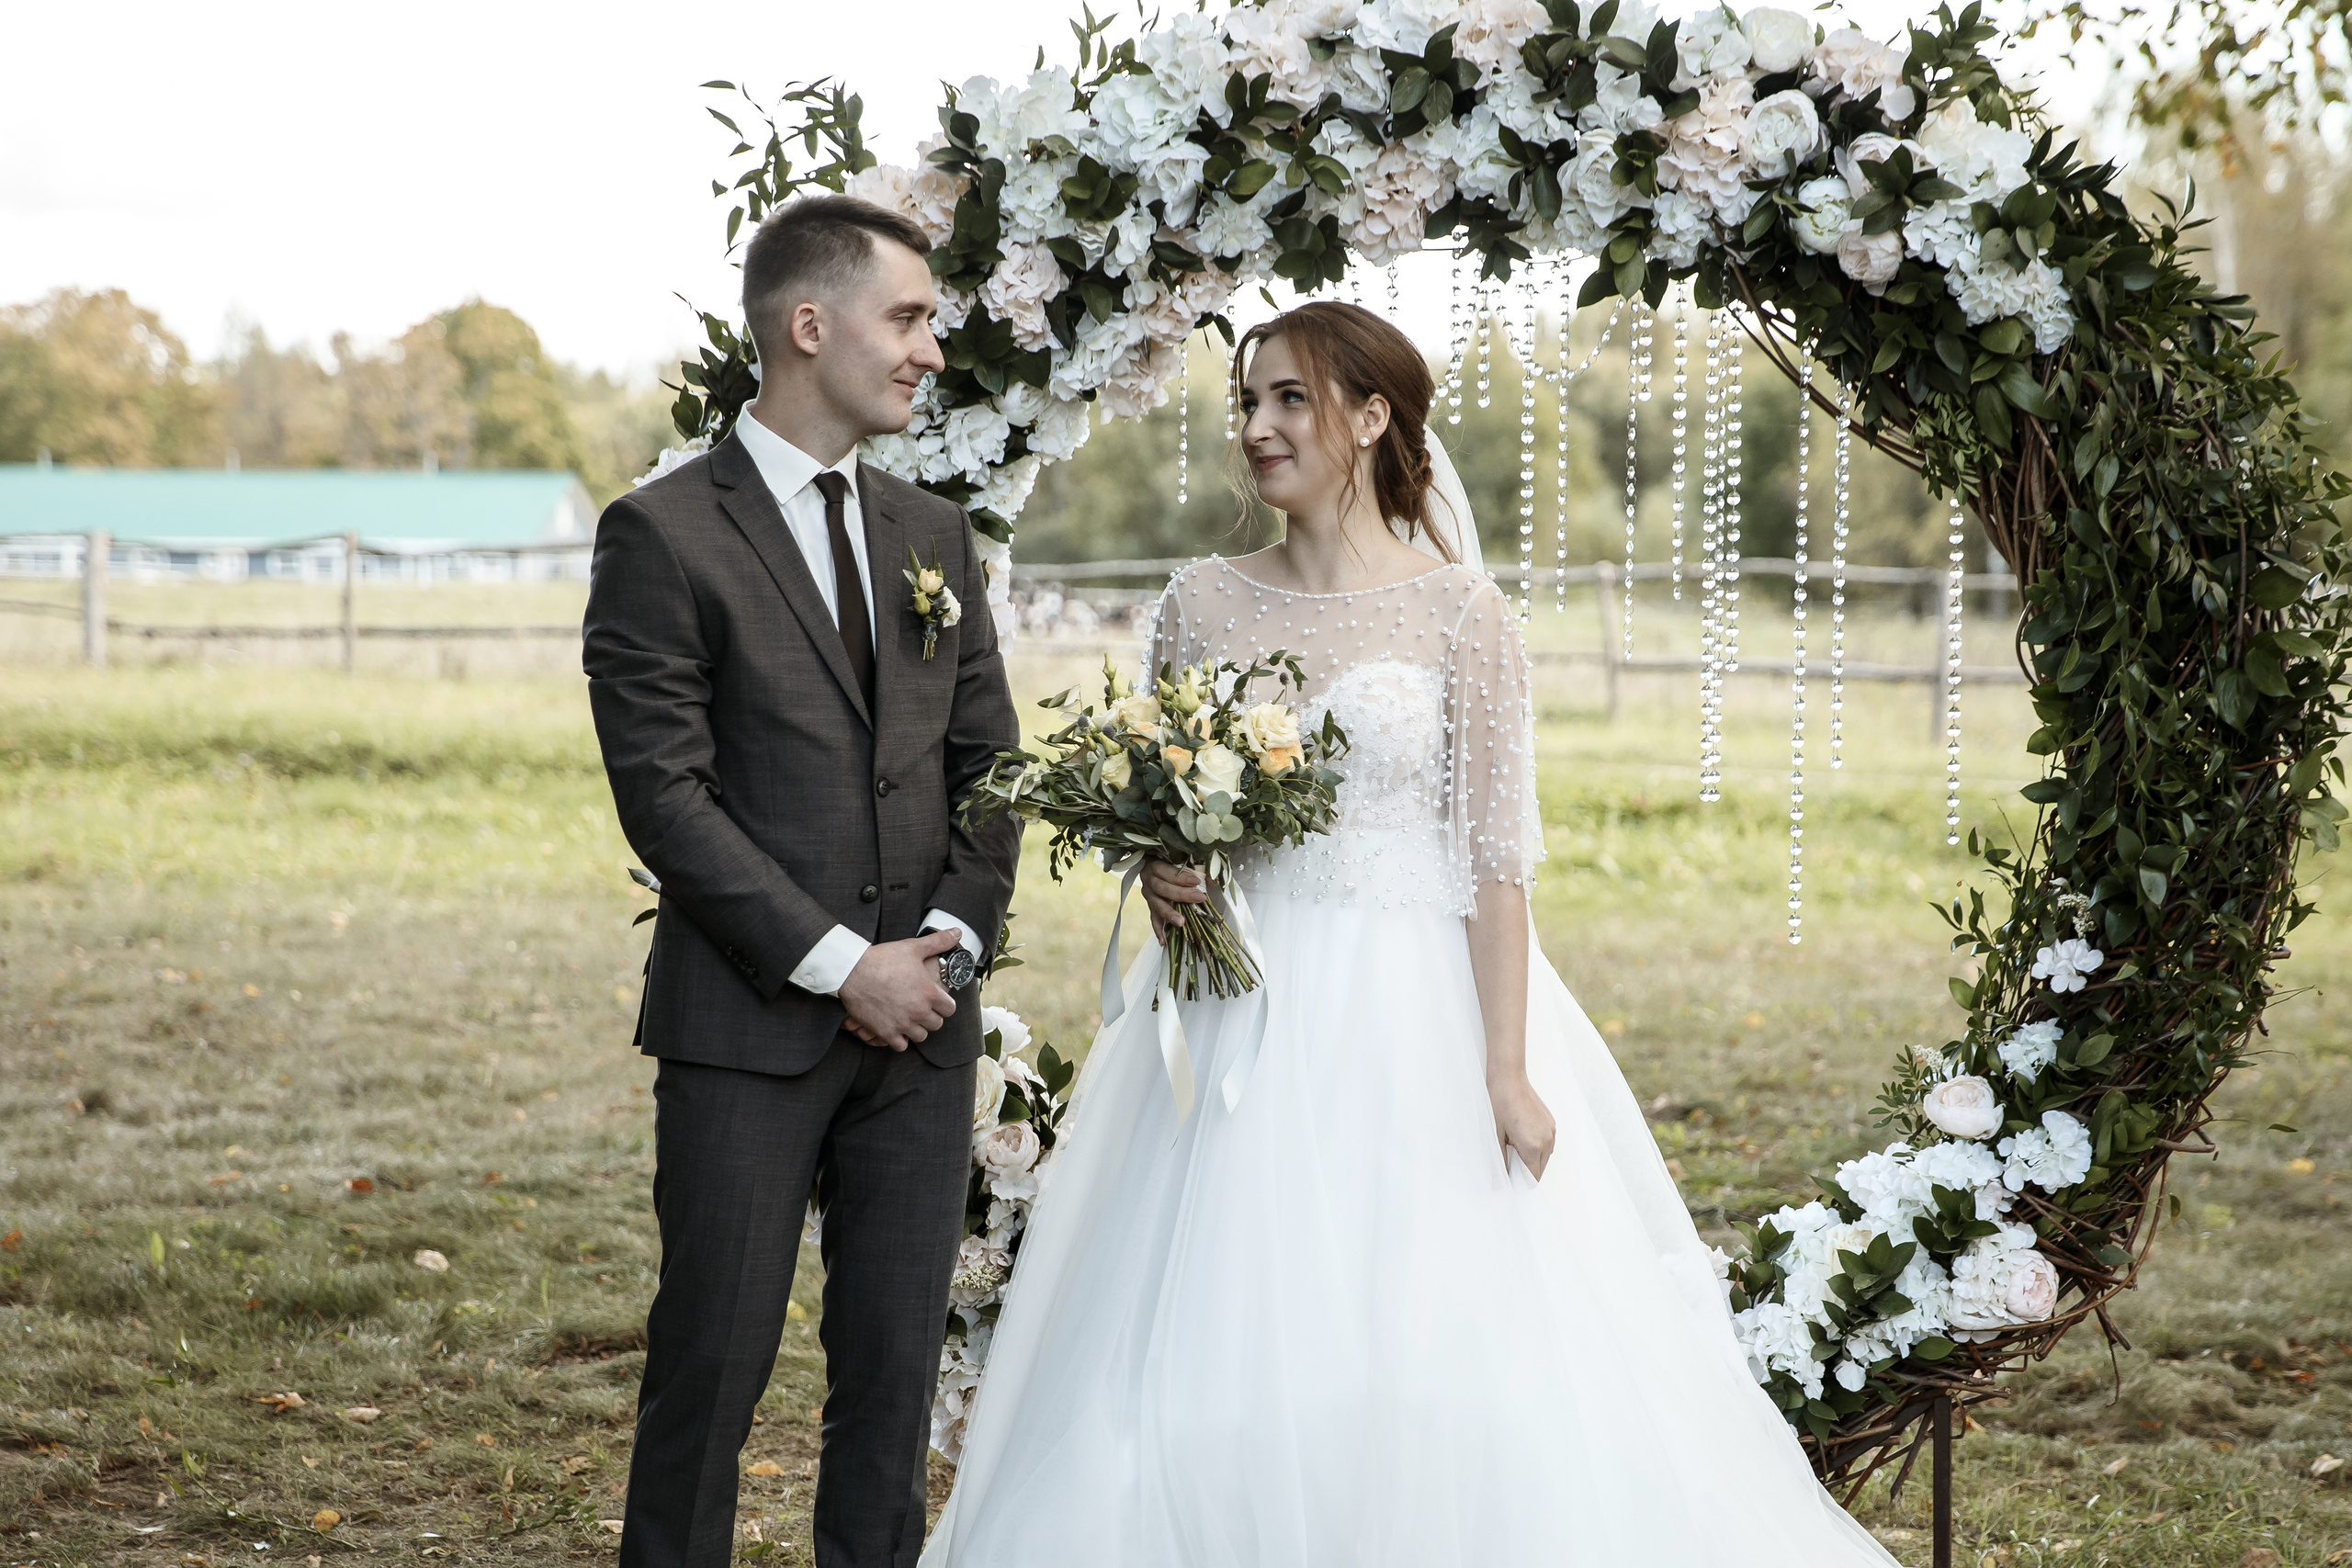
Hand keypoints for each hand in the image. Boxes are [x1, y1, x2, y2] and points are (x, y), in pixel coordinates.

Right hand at [838, 929, 962, 1050]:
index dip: (944, 1004)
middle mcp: (918, 1011)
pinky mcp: (886, 1032)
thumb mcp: (913, 947)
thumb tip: (957, 932)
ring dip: (918, 1028)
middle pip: (936, 1024)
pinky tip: (897, 1028)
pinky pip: (901, 1046)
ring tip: (910, 1018)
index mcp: (929, 993)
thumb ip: (939, 942)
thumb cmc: (883, 959)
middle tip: (922, 1007)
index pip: (950, 1009)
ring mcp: (902, 1024)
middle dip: (931, 1016)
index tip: (936, 1000)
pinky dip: (901, 1040)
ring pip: (921, 1036)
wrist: (853, 971)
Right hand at [1140, 858, 1209, 944]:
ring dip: (1169, 914)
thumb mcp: (1183, 864)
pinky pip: (1154, 920)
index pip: (1166, 871)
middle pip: (1162, 888)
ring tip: (1181, 922)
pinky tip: (1164, 941)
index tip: (1197, 881)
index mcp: (1155, 866)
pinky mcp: (1151, 908)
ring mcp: (1148, 895)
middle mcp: (1149, 880)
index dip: (1181, 877)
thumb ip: (1198, 870)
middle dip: (1181, 894)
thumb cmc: (1173, 866)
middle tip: (1198, 898)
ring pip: (1156, 905)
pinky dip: (1159, 931)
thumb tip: (1214, 879)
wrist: (1157, 870)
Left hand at [1488, 1071, 1555, 1182]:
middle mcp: (1547, 1140)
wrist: (1509, 1077)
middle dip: (1524, 1172)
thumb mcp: (1494, 1135)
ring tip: (1512, 1146)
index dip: (1519, 1182)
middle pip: (1539, 1170)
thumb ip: (1499, 1162)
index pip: (1532, 1178)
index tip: (1506, 1179)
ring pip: (1544, 1158)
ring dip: (1530, 1159)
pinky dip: (1536, 1148)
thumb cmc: (1499, 1103)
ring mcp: (1551, 1131)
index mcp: (1533, 1146)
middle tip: (1506, 1161)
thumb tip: (1498, 1184)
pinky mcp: (1551, 1123)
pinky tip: (1520, 1136)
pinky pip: (1547, 1145)